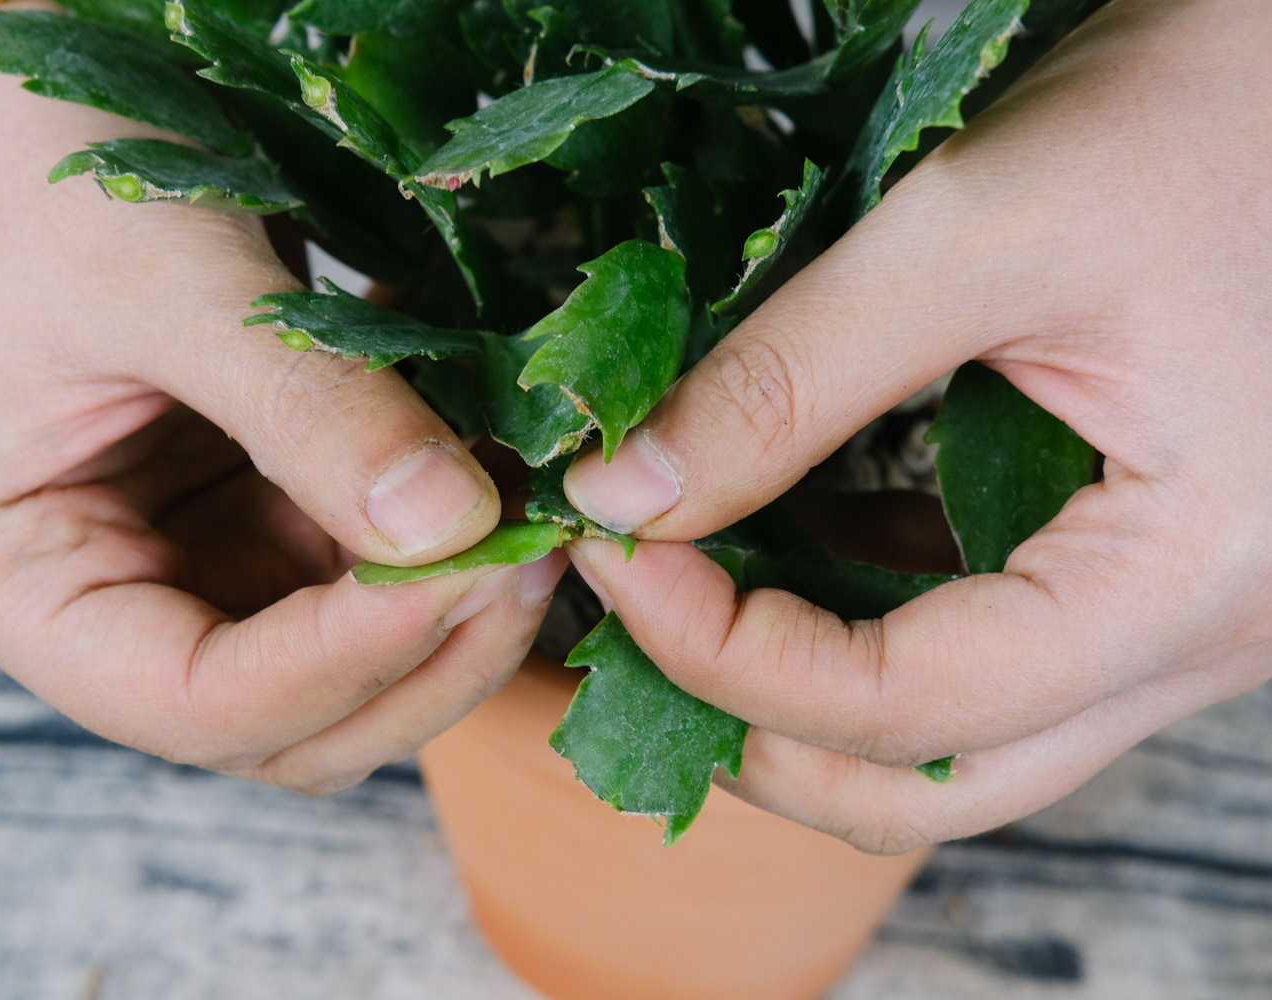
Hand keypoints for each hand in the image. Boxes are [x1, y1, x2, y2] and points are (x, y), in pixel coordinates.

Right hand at [0, 50, 565, 793]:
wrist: (45, 128)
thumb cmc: (53, 183)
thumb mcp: (170, 283)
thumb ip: (311, 412)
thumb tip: (458, 526)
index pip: (186, 701)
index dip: (340, 659)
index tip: (468, 569)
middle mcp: (87, 612)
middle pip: (277, 723)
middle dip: (417, 656)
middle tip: (532, 550)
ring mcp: (174, 583)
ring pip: (338, 679)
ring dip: (449, 613)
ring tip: (535, 512)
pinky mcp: (245, 537)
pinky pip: (358, 588)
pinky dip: (438, 554)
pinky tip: (496, 480)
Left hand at [561, 0, 1271, 851]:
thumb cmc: (1203, 115)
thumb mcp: (975, 232)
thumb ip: (788, 381)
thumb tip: (623, 496)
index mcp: (1187, 585)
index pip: (907, 709)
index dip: (723, 654)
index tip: (608, 554)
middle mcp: (1194, 638)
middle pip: (928, 778)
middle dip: (753, 724)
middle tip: (629, 616)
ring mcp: (1166, 611)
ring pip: (952, 737)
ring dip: (796, 688)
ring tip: (679, 590)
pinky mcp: (1129, 561)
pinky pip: (978, 646)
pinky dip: (857, 621)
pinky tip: (773, 543)